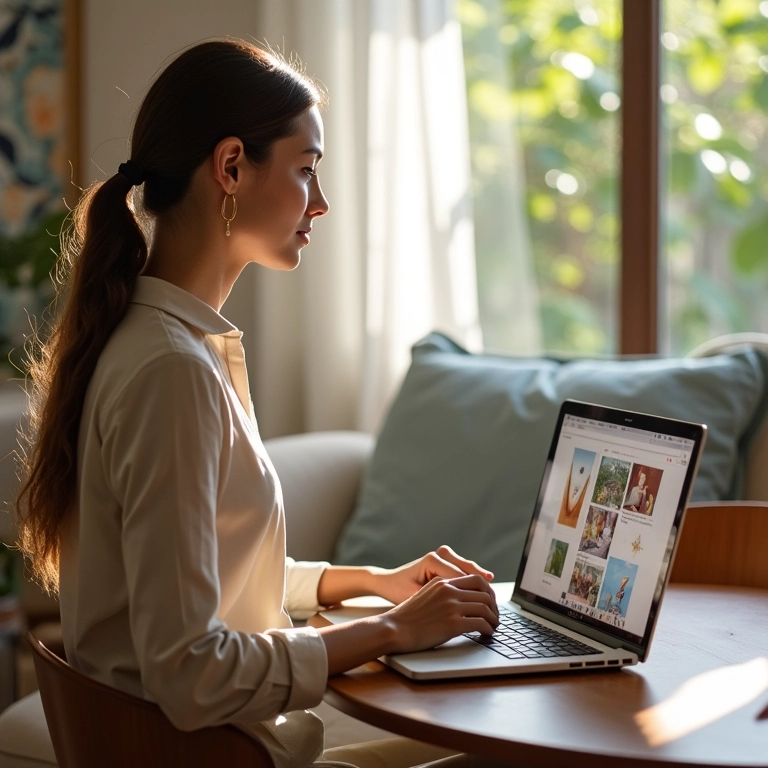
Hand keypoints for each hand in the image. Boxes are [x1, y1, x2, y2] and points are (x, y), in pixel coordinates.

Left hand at [370, 545, 494, 604]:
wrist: (388, 581)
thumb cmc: (399, 591)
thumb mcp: (416, 598)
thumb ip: (436, 601)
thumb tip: (458, 612)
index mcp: (432, 560)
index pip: (461, 579)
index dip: (474, 596)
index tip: (485, 611)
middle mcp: (440, 554)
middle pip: (470, 570)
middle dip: (484, 589)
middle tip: (494, 607)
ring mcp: (443, 555)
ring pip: (470, 569)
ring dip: (482, 585)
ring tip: (493, 601)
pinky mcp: (445, 561)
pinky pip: (465, 570)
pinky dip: (476, 581)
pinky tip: (484, 593)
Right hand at [381, 573, 499, 654]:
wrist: (394, 628)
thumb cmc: (407, 617)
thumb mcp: (425, 596)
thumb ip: (443, 594)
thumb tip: (461, 601)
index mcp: (442, 582)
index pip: (475, 579)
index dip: (488, 590)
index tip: (491, 601)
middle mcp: (448, 590)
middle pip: (484, 592)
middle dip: (494, 605)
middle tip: (495, 616)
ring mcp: (451, 606)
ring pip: (485, 607)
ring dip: (493, 618)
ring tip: (493, 626)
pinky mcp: (453, 623)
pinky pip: (480, 623)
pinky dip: (488, 629)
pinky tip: (487, 634)